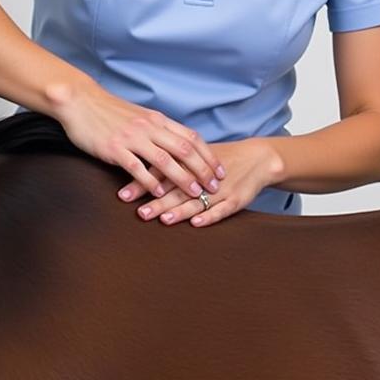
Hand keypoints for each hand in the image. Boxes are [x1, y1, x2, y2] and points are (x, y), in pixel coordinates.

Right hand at [47, 81, 224, 199]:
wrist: (80, 101)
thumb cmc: (108, 110)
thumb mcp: (139, 115)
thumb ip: (157, 128)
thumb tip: (174, 143)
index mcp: (157, 119)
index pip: (191, 137)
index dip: (208, 155)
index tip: (220, 170)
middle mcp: (149, 127)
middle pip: (184, 149)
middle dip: (203, 169)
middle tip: (215, 186)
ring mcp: (132, 137)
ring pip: (165, 160)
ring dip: (183, 178)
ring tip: (195, 193)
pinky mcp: (114, 148)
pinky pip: (136, 167)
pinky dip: (150, 181)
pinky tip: (158, 193)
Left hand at [119, 138, 285, 226]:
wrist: (256, 157)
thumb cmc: (217, 158)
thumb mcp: (191, 156)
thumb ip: (165, 163)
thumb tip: (132, 166)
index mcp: (188, 161)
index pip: (161, 172)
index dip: (142, 183)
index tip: (123, 195)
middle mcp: (202, 175)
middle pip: (176, 189)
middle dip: (158, 202)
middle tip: (140, 213)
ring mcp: (220, 188)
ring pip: (197, 201)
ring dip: (180, 211)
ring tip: (164, 219)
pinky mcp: (236, 199)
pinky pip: (223, 209)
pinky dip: (210, 216)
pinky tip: (197, 223)